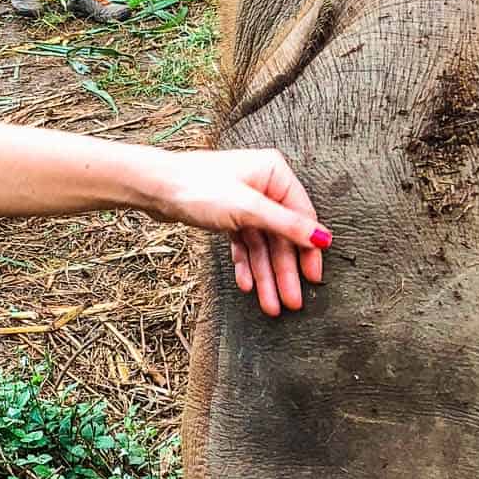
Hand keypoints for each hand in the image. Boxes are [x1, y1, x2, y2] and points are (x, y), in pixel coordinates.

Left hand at [150, 148, 329, 315]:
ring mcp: (246, 201)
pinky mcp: (229, 214)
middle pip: (281, 236)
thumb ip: (287, 225)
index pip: (302, 218)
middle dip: (284, 271)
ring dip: (265, 275)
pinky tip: (247, 285)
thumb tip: (323, 238)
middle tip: (291, 302)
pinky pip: (244, 244)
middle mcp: (264, 186)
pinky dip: (246, 264)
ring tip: (270, 304)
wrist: (155, 188)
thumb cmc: (197, 187)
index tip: (313, 279)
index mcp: (275, 174)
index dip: (309, 251)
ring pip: (262, 244)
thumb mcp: (248, 209)